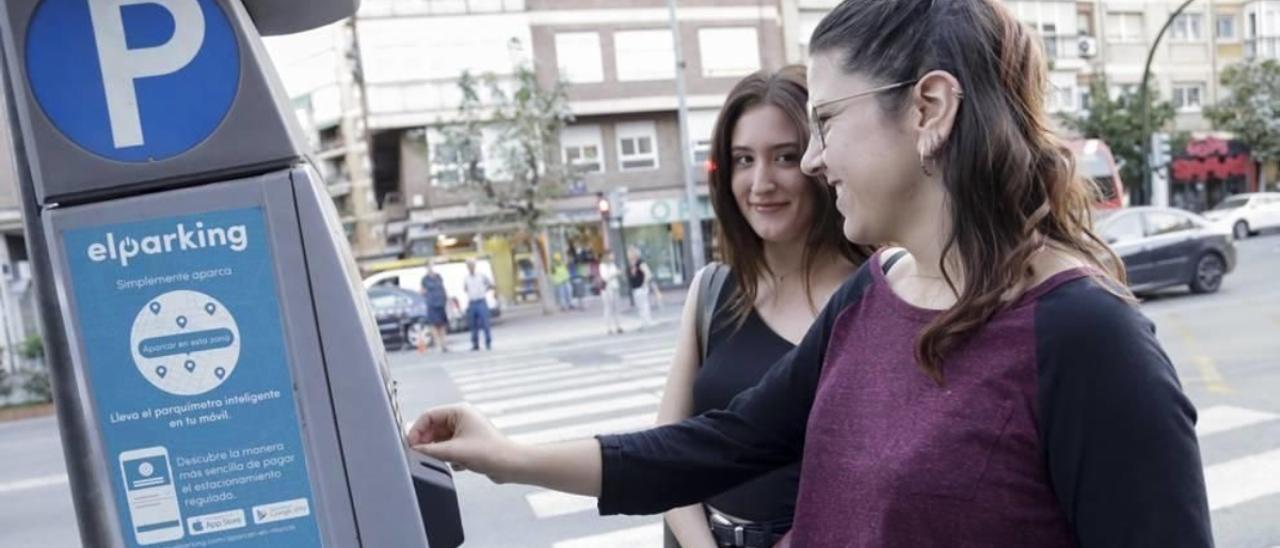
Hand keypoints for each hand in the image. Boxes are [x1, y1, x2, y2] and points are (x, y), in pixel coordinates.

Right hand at [407, 403, 521, 482]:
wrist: (511, 465)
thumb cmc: (490, 453)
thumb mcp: (454, 451)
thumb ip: (430, 450)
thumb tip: (414, 450)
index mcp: (459, 411)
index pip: (428, 416)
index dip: (416, 430)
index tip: (410, 445)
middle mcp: (462, 418)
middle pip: (433, 428)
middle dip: (427, 443)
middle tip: (421, 456)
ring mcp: (465, 431)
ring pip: (440, 440)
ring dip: (439, 451)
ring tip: (447, 460)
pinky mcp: (468, 444)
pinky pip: (449, 448)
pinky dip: (449, 457)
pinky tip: (459, 464)